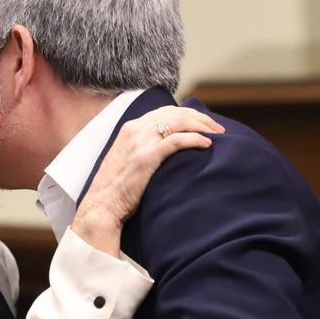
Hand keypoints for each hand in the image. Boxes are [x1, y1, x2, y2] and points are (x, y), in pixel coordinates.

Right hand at [72, 105, 224, 256]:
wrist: (101, 207)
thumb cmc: (115, 190)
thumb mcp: (126, 161)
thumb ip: (142, 149)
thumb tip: (166, 151)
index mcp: (129, 128)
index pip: (165, 111)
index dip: (188, 114)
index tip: (203, 124)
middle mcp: (135, 130)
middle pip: (176, 113)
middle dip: (200, 118)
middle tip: (218, 128)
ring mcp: (140, 142)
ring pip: (179, 122)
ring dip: (202, 126)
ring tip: (218, 135)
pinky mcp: (146, 157)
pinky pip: (177, 140)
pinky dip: (195, 139)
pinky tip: (207, 145)